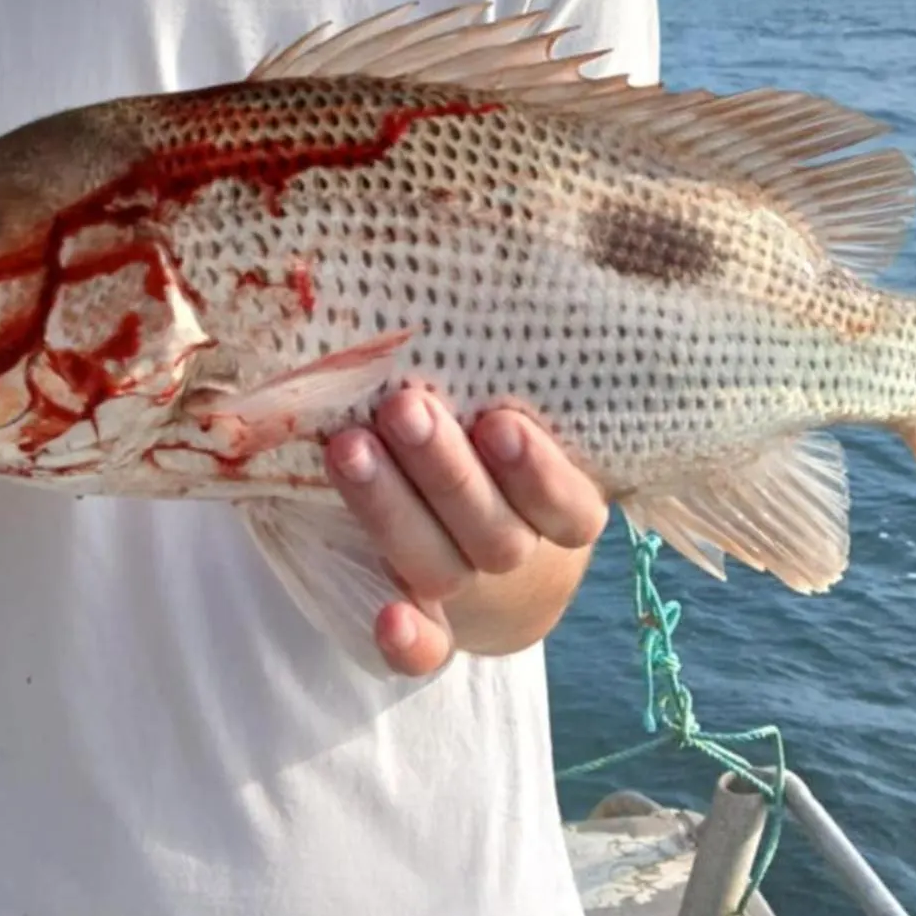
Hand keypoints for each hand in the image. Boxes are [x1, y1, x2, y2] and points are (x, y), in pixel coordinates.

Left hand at [323, 387, 607, 676]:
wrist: (499, 557)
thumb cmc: (502, 454)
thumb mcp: (520, 415)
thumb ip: (501, 374)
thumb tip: (463, 266)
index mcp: (562, 510)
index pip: (566, 502)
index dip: (537, 471)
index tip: (501, 421)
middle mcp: (518, 553)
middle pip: (491, 529)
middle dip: (445, 470)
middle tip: (404, 408)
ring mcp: (467, 592)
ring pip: (438, 564)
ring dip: (393, 510)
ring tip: (349, 447)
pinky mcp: (425, 622)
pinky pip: (422, 648)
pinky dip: (407, 639)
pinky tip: (387, 616)